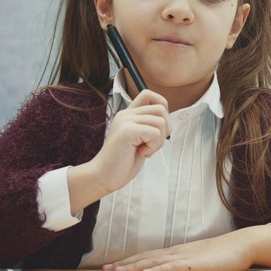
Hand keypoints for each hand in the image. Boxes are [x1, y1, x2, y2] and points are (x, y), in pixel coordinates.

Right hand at [68, 90, 170, 213]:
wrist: (103, 176)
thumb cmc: (123, 161)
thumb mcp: (139, 139)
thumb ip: (149, 126)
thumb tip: (167, 119)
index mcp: (129, 114)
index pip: (149, 94)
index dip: (162, 106)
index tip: (158, 127)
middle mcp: (126, 114)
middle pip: (161, 109)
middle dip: (165, 129)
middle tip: (151, 144)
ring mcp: (126, 121)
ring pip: (161, 121)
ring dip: (158, 141)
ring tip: (144, 150)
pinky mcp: (127, 131)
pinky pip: (155, 133)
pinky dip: (153, 146)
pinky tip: (141, 153)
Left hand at [102, 225, 270, 270]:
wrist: (243, 244)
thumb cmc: (224, 254)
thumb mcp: (200, 260)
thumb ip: (185, 265)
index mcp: (178, 252)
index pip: (149, 256)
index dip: (129, 262)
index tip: (112, 267)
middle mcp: (178, 252)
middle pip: (146, 258)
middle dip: (125, 264)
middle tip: (105, 270)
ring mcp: (186, 257)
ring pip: (155, 262)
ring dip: (134, 267)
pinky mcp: (196, 264)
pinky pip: (174, 267)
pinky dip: (158, 270)